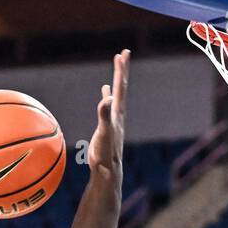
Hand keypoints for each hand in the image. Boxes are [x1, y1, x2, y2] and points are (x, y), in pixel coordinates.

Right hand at [87, 50, 128, 173]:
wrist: (107, 173)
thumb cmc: (105, 156)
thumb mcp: (104, 134)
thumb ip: (105, 116)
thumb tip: (107, 98)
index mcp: (117, 114)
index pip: (120, 88)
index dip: (121, 70)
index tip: (122, 54)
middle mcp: (118, 115)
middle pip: (121, 88)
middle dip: (121, 71)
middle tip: (123, 54)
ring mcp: (113, 121)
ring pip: (115, 96)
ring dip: (115, 82)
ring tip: (117, 70)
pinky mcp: (107, 128)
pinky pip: (107, 107)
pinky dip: (106, 97)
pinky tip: (104, 94)